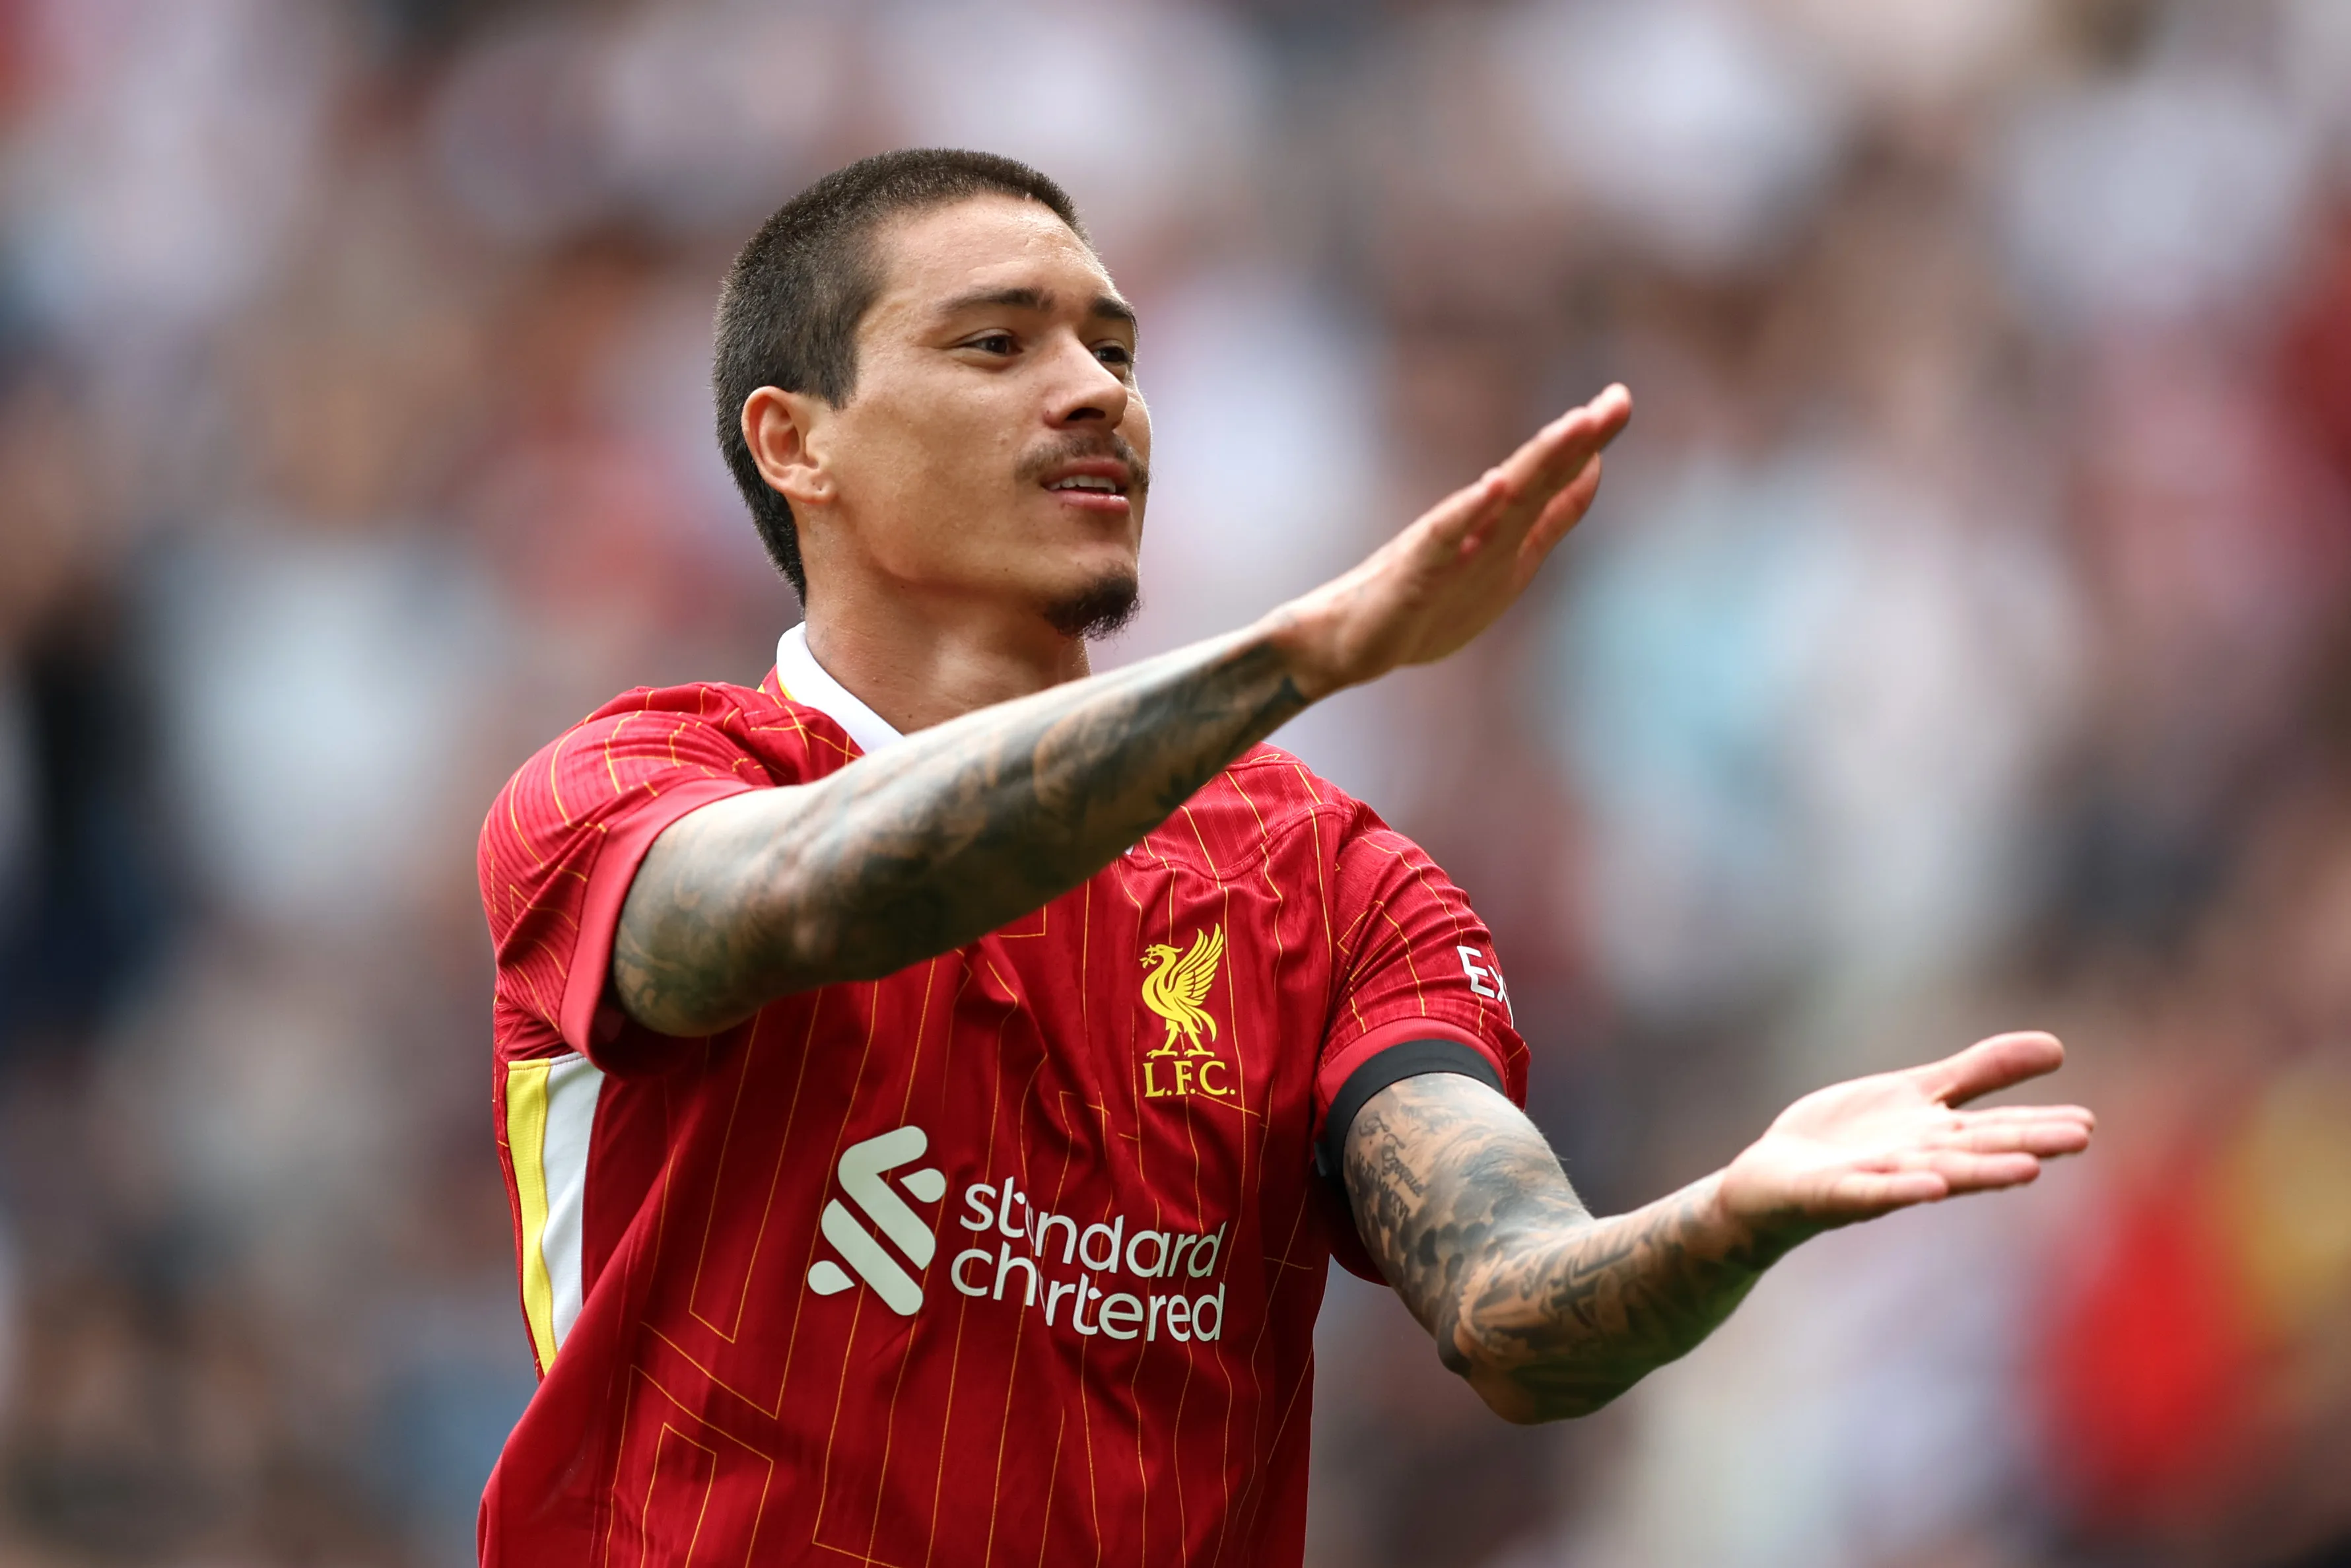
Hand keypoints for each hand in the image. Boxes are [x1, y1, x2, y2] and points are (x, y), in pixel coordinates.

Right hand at [1270, 385, 1633, 697]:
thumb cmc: (1431, 601)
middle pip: (1537, 477)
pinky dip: (1470, 510)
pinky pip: (1445, 536)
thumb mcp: (1512, 561)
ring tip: (1573, 426)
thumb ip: (1552, 516)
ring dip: (1539, 460)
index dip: (1590, 443)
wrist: (1351, 642)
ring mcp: (1449, 544)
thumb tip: (1594, 463)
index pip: (1557, 479)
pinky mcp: (1415, 568)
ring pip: (1501, 497)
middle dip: (1576, 440)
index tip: (1620, 398)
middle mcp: (1482, 526)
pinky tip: (1494, 485)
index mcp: (1507, 529)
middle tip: (1614, 401)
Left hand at [1717, 1031, 2095, 1251]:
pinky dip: (1900, 1189)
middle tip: (2080, 1137)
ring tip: (2028, 1169)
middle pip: (1976, 1151)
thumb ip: (1978, 1074)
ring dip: (1980, 1173)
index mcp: (1936, 1137)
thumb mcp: (1916, 1094)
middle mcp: (1915, 1161)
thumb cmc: (1848, 1141)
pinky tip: (1932, 1186)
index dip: (2039, 1125)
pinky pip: (1869, 1192)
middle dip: (2026, 1145)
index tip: (2088, 1123)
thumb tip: (2057, 1047)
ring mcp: (1874, 1178)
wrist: (1771, 1181)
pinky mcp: (1830, 1192)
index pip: (1995, 1129)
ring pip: (1935, 1175)